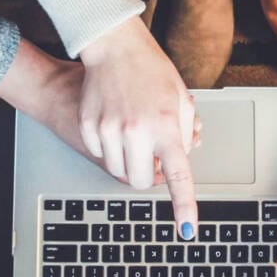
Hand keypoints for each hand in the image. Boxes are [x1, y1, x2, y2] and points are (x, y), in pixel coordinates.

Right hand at [77, 17, 199, 237]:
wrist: (114, 47)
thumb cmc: (151, 70)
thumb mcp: (181, 99)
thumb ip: (185, 134)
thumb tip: (181, 159)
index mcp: (166, 126)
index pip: (178, 176)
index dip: (184, 206)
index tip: (187, 229)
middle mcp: (137, 131)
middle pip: (140, 181)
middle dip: (147, 175)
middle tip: (152, 156)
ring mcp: (109, 129)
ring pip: (118, 171)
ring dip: (128, 161)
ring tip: (134, 133)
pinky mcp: (89, 126)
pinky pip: (100, 154)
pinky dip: (109, 147)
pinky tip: (115, 123)